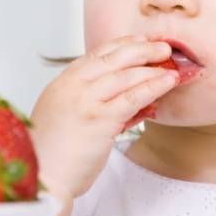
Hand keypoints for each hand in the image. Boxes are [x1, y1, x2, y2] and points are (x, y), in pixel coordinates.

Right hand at [29, 34, 178, 201]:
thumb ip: (90, 101)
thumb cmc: (52, 152)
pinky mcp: (100, 119)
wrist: (43, 175)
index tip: (140, 40)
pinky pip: (133, 97)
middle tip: (162, 47)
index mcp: (64, 82)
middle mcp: (74, 86)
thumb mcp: (65, 114)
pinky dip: (154, 87)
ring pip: (127, 75)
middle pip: (114, 58)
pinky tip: (167, 83)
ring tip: (171, 67)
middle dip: (142, 50)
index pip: (97, 54)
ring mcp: (87, 101)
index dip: (123, 45)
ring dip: (153, 69)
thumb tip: (127, 96)